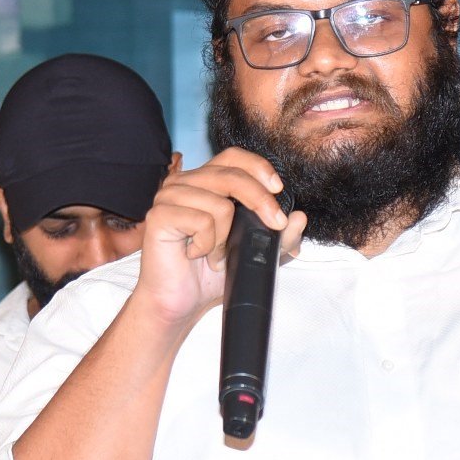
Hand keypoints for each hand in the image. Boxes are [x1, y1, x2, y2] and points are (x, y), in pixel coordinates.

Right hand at [132, 148, 306, 328]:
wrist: (180, 302)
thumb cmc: (209, 274)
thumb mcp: (255, 254)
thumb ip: (280, 238)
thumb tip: (300, 218)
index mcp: (205, 182)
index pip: (233, 156)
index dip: (258, 167)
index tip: (278, 189)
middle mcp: (185, 183)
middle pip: (231, 175)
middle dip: (260, 201)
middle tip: (273, 225)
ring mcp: (169, 197)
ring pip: (219, 204)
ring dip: (225, 237)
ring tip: (215, 255)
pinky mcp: (160, 215)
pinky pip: (201, 221)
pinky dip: (206, 244)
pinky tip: (196, 255)